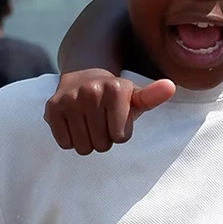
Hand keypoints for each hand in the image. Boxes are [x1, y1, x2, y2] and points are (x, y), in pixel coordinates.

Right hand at [43, 70, 174, 153]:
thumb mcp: (137, 96)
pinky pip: (65, 143)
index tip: (118, 120)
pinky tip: (75, 123)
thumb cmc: (117, 96)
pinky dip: (71, 140)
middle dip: (104, 139)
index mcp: (116, 89)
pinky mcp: (52, 109)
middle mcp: (91, 91)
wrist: (84, 77)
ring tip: (90, 123)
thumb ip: (153, 95)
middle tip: (102, 122)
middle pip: (102, 144)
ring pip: (83, 147)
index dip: (121, 134)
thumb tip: (170, 87)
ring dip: (88, 142)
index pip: (120, 138)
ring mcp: (69, 100)